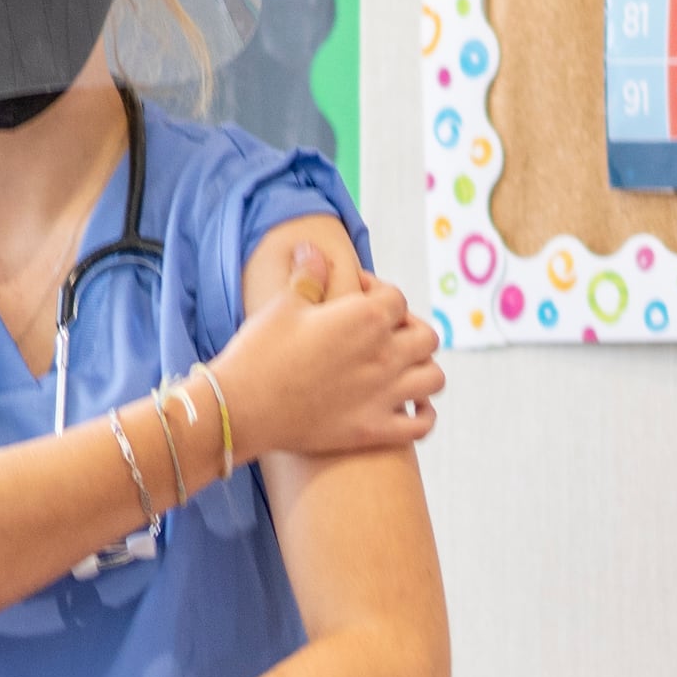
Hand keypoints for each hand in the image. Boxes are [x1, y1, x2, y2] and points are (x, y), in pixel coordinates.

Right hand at [209, 235, 445, 467]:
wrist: (243, 408)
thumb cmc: (260, 352)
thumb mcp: (284, 304)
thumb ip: (308, 275)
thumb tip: (311, 247)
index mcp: (366, 317)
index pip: (396, 298)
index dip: (378, 293)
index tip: (356, 296)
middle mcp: (385, 355)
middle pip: (426, 336)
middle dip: (409, 330)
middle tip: (383, 334)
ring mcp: (385, 395)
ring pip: (433, 378)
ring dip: (422, 369)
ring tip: (401, 368)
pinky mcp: (375, 429)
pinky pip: (422, 424)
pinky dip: (423, 415)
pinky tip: (410, 406)